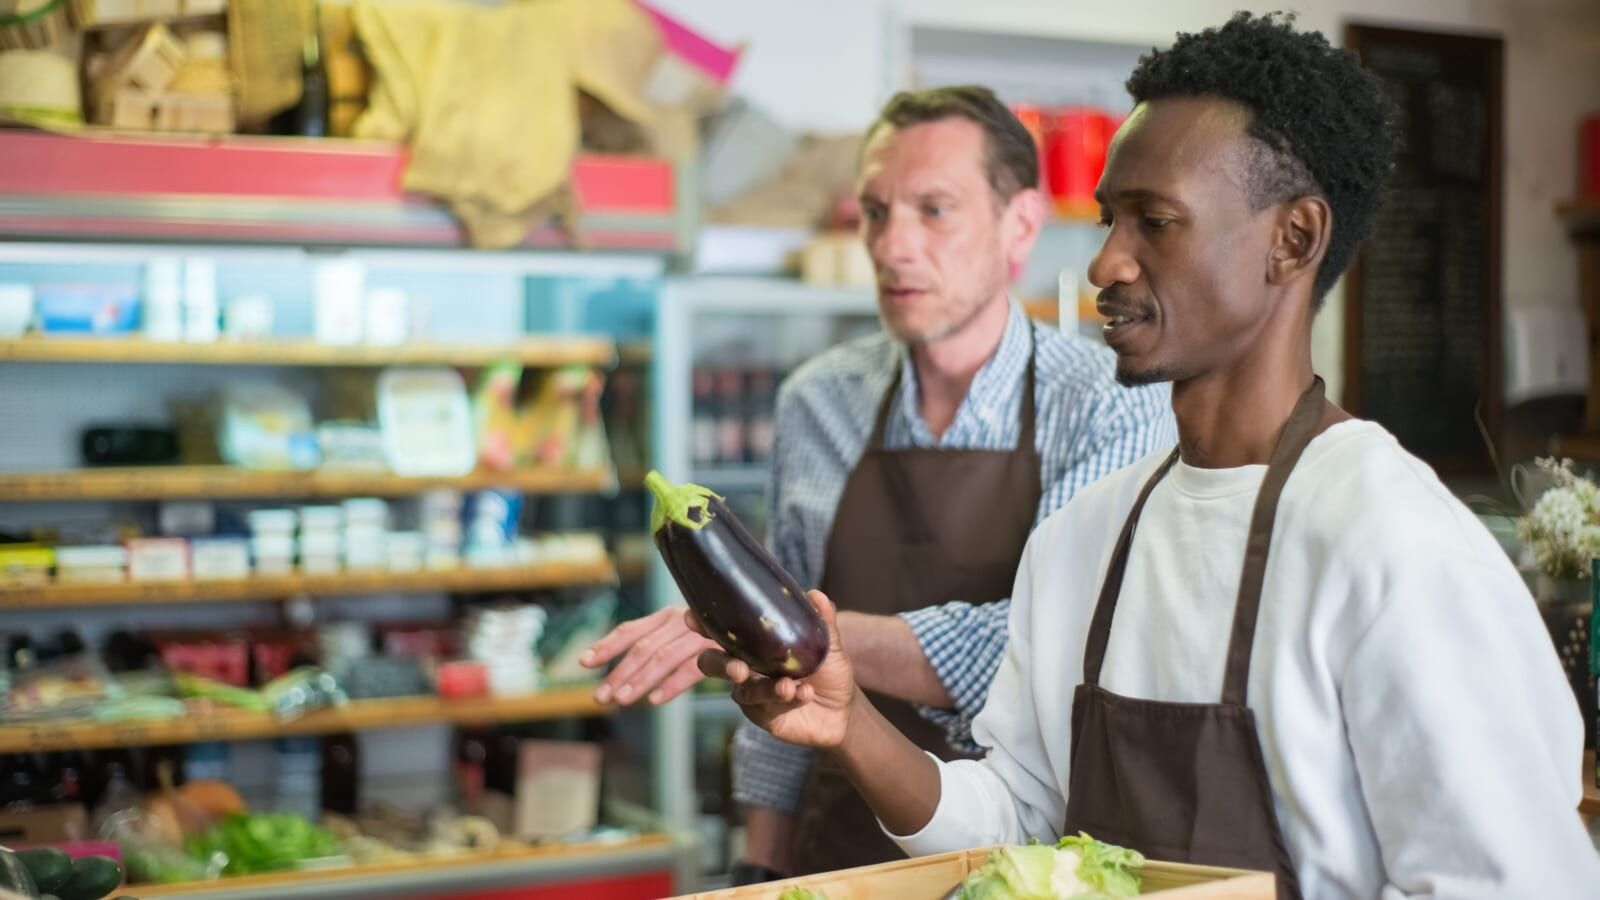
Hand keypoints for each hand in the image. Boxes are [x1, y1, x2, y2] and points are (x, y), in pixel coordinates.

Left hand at [580, 606, 716, 704]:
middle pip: (643, 648)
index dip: (607, 646)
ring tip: (621, 700)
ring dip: (641, 680)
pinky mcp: (718, 650)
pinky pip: (692, 669)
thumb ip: (648, 643)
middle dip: (619, 673)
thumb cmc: (705, 634)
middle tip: (600, 697)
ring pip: (664, 658)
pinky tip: (654, 700)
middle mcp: (679, 620)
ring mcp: (699, 634)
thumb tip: (602, 661)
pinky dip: (673, 684)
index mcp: (665, 617)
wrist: (751, 627)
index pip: (629, 630)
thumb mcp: (675, 633)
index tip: (584, 662)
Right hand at [692, 590, 856, 747]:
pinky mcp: (762, 715)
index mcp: (752, 642)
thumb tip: (816, 595)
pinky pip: (766, 707)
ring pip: (743, 690)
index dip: (702, 624)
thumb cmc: (827, 669)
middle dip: (720, 664)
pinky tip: (804, 694)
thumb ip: (821, 620)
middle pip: (712, 663)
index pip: (721, 630)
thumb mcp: (828, 643)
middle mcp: (744, 665)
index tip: (692, 618)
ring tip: (788, 685)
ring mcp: (750, 692)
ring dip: (765, 687)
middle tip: (739, 668)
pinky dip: (786, 699)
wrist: (842, 709)